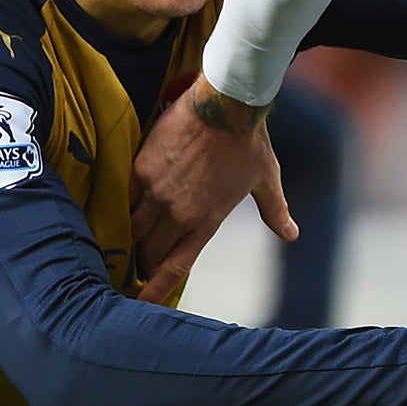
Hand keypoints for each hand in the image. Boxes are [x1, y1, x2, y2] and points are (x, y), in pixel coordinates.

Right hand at [131, 79, 296, 305]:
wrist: (226, 104)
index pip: (177, 266)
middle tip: (134, 265)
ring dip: (128, 238)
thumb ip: (275, 211)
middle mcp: (178, 214)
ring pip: (131, 228)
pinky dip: (120, 208)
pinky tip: (114, 212)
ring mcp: (157, 192)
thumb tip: (292, 234)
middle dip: (141, 262)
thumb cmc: (249, 143)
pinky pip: (123, 198)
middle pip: (149, 252)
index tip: (142, 300)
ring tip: (122, 241)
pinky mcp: (141, 169)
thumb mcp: (267, 180)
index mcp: (206, 222)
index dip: (158, 288)